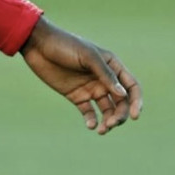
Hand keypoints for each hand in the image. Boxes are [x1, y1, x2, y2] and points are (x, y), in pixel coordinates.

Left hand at [20, 16, 142, 134]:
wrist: (38, 46)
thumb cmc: (65, 45)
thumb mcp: (87, 56)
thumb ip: (105, 75)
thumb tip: (123, 95)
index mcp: (111, 65)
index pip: (132, 86)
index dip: (137, 102)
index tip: (135, 115)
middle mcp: (104, 78)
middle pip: (121, 102)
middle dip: (120, 115)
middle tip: (111, 124)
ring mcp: (90, 88)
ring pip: (107, 110)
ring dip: (108, 121)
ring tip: (102, 129)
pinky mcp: (76, 96)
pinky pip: (89, 112)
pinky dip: (92, 121)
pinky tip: (90, 125)